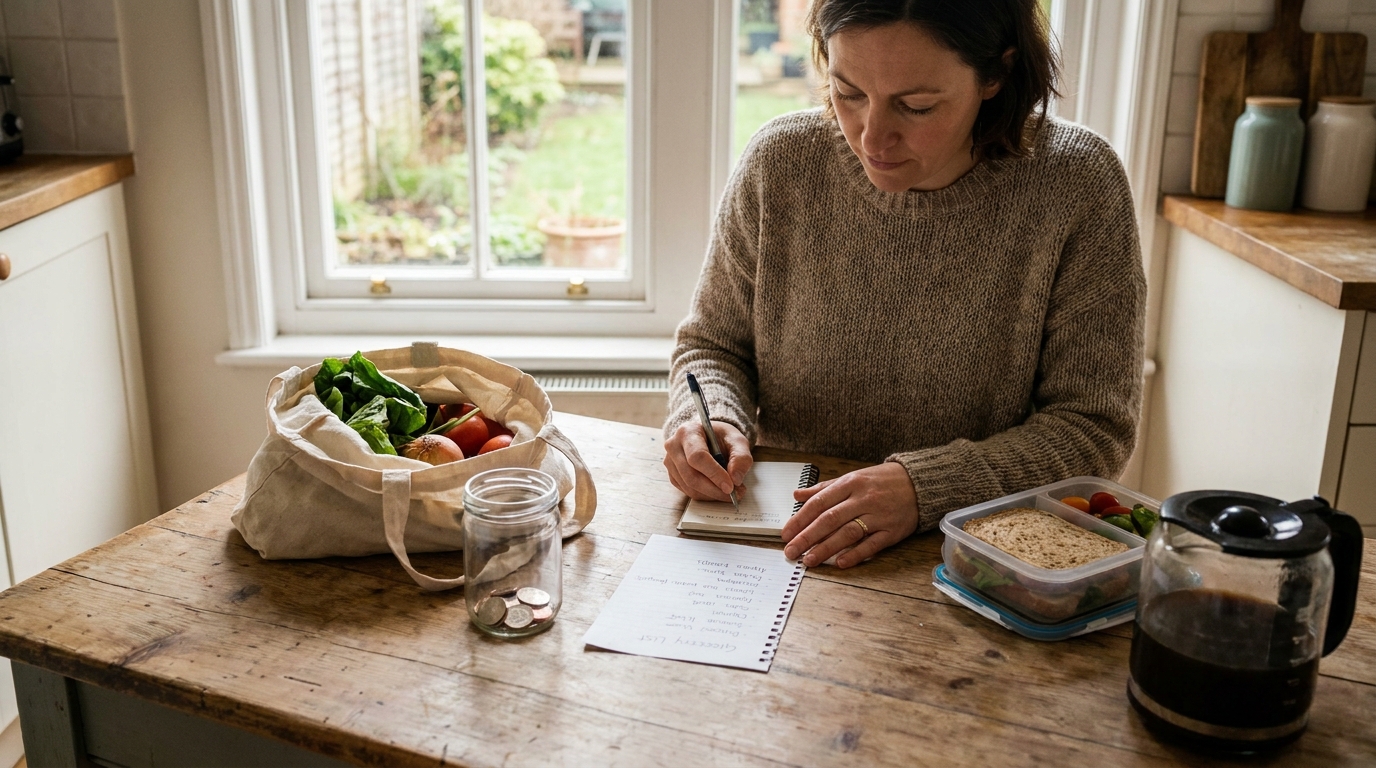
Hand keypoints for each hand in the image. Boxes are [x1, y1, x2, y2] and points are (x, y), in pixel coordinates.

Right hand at [663, 420, 752, 501]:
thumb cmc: (721, 437)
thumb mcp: (737, 440)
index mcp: (688, 432)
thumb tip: (736, 479)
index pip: (697, 456)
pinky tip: (718, 490)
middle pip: (691, 475)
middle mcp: (674, 446)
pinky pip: (688, 492)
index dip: (714, 473)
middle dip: (714, 489)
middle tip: (734, 494)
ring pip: (689, 487)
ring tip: (730, 493)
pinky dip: (706, 495)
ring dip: (712, 495)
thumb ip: (741, 457)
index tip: (731, 486)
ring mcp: (670, 462)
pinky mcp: (673, 475)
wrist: (709, 437)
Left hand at [781, 462, 917, 568]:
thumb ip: (824, 488)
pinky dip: (856, 554)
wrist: (919, 483)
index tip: (786, 533)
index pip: (819, 503)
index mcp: (850, 484)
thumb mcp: (852, 478)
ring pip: (847, 533)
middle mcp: (862, 499)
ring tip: (809, 560)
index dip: (800, 519)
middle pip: (829, 519)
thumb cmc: (882, 481)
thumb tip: (797, 494)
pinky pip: (872, 544)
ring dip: (826, 548)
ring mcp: (878, 515)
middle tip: (791, 551)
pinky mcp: (891, 531)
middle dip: (807, 537)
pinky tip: (840, 563)